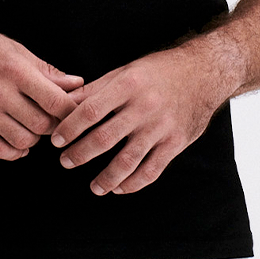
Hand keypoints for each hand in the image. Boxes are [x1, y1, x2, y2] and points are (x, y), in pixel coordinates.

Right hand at [0, 16, 83, 160]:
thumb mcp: (12, 48)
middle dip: (53, 126)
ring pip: (22, 141)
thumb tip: (75, 84)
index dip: (72, 112)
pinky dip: (14, 152)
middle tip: (52, 119)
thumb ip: (44, 69)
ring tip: (32, 127)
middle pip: (42, 125)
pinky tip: (17, 143)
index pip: (55, 101)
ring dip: (34, 139)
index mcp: (14, 69)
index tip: (77, 113)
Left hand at [49, 38, 230, 194]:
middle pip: (105, 137)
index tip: (56, 140)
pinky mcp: (176, 143)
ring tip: (93, 187)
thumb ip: (96, 88)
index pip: (90, 109)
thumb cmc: (159, 70)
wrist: (204, 73)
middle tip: (66, 162)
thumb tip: (64, 101)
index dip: (70, 127)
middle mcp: (144, 106)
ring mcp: (161, 126)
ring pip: (127, 160)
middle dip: (81, 154)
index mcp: (128, 84)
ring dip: (106, 178)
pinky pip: (151, 170)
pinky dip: (133, 184)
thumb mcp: (126, 70)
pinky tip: (119, 188)